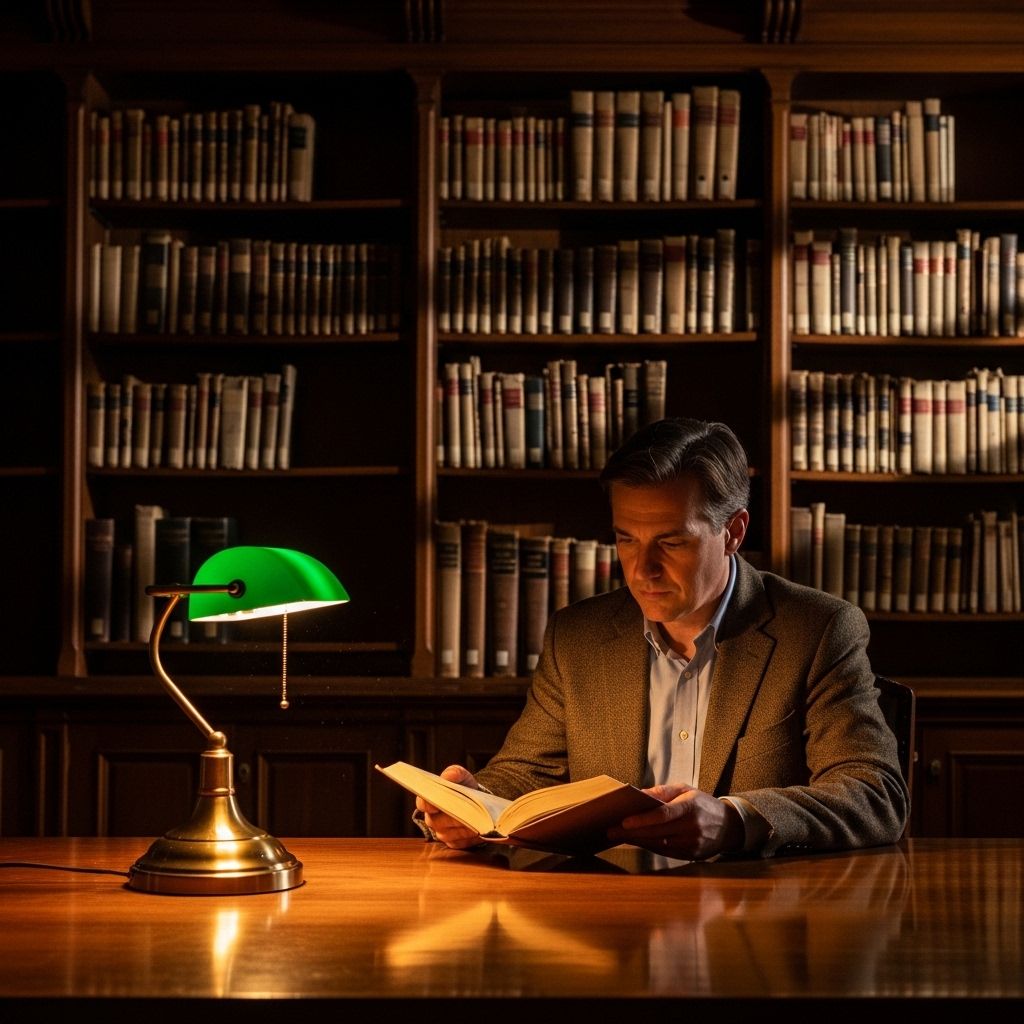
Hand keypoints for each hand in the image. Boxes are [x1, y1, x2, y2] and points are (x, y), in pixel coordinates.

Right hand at [416, 764, 485, 849]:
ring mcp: (443, 833)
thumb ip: (454, 773)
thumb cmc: (464, 787)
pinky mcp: (455, 843)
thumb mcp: (461, 776)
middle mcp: (433, 820)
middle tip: (463, 809)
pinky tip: (478, 828)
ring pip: (448, 834)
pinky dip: (469, 836)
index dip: (427, 804)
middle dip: (450, 815)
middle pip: (436, 821)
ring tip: (474, 817)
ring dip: (461, 826)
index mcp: (429, 802)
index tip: (435, 803)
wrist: (477, 800)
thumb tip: (448, 777)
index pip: (422, 804)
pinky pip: (460, 842)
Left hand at [607, 784, 743, 859]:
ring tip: (618, 836)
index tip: (624, 821)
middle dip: (631, 833)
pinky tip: (636, 841)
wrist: (729, 826)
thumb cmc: (702, 803)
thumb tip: (639, 795)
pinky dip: (648, 846)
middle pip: (656, 832)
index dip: (643, 819)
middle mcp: (691, 828)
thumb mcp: (685, 789)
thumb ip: (662, 792)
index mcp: (691, 807)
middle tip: (611, 831)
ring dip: (637, 841)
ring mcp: (691, 844)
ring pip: (658, 844)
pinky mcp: (690, 855)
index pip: (663, 815)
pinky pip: (664, 852)